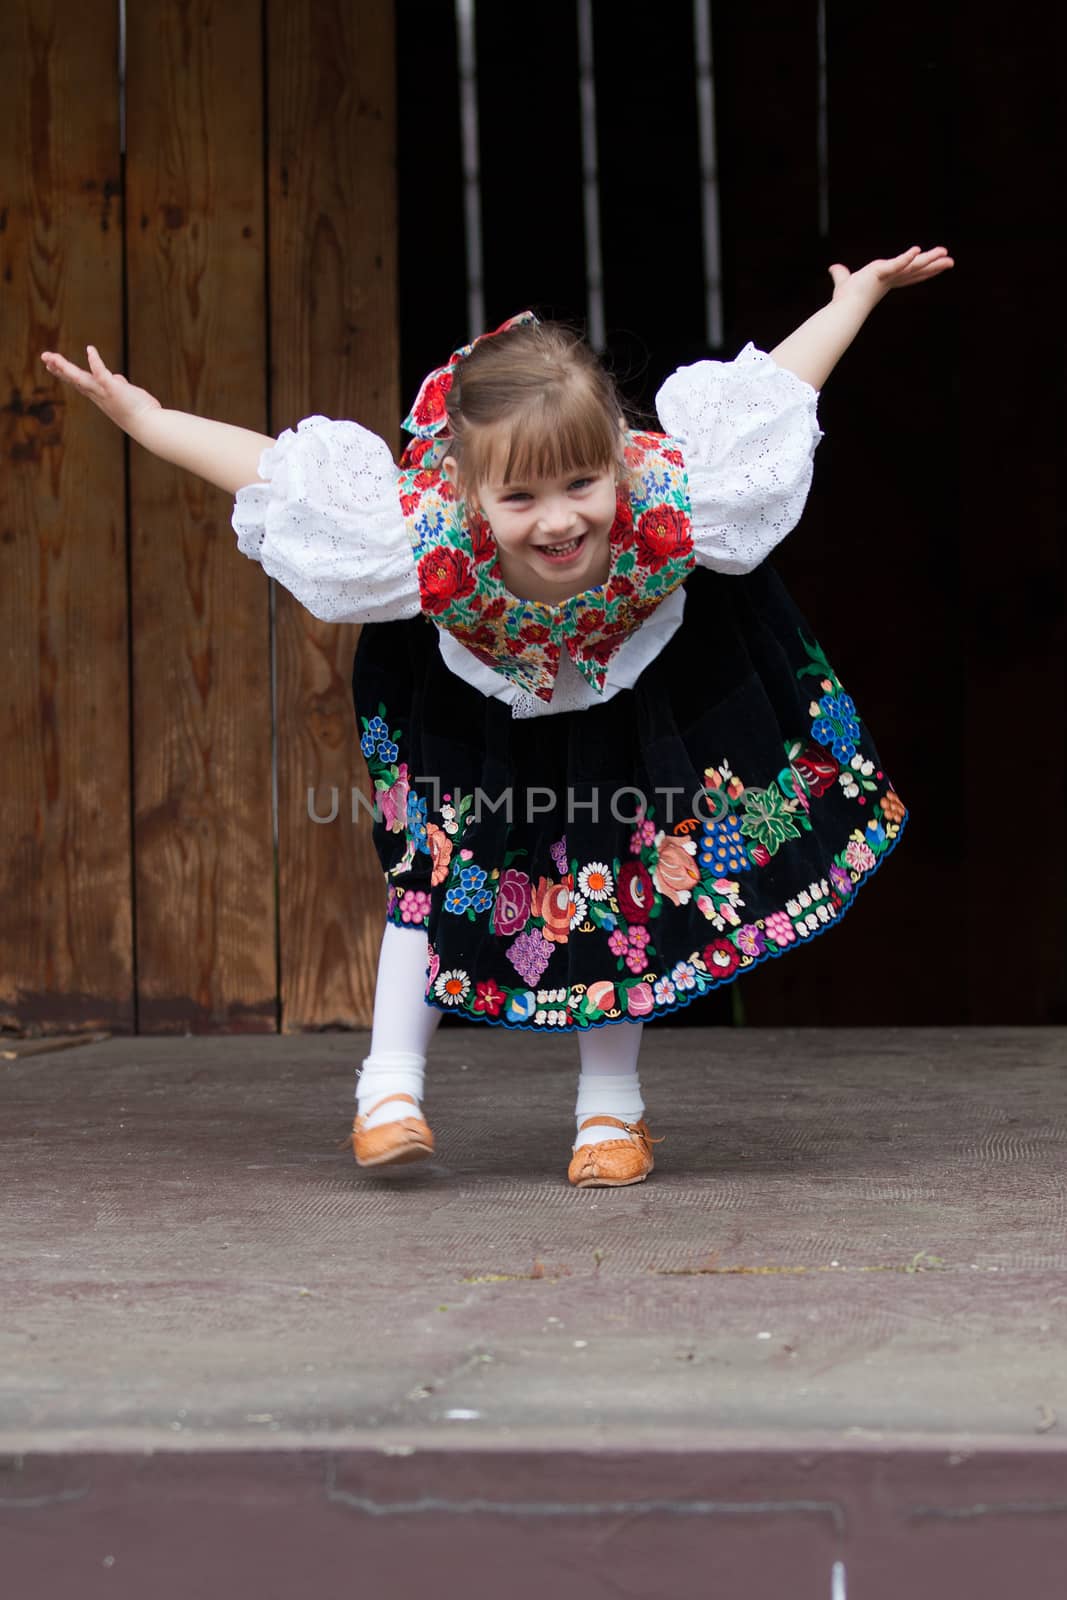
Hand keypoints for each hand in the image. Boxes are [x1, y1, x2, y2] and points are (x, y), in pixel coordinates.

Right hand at [39, 345, 162, 434]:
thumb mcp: (125, 394)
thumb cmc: (140, 411)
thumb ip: (117, 385)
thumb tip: (116, 378)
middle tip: (44, 357)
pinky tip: (90, 350)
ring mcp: (103, 392)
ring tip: (52, 357)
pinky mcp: (112, 388)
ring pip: (80, 378)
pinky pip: (102, 373)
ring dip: (65, 368)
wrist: (148, 425)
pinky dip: (95, 362)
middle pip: (74, 379)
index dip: (65, 373)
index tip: (52, 364)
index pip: (79, 381)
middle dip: (58, 368)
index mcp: (99, 395)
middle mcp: (98, 395)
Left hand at [828, 245, 954, 306]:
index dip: (921, 269)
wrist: (843, 309)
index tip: (935, 265)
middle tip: (950, 261)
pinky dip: (906, 258)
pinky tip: (917, 250)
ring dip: (929, 260)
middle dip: (933, 266)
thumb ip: (840, 274)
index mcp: (886, 280)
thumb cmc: (844, 299)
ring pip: (913, 267)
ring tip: (945, 254)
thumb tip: (833, 269)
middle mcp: (891, 279)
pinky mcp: (881, 273)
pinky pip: (896, 264)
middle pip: (916, 270)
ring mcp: (888, 276)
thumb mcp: (844, 280)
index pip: (908, 273)